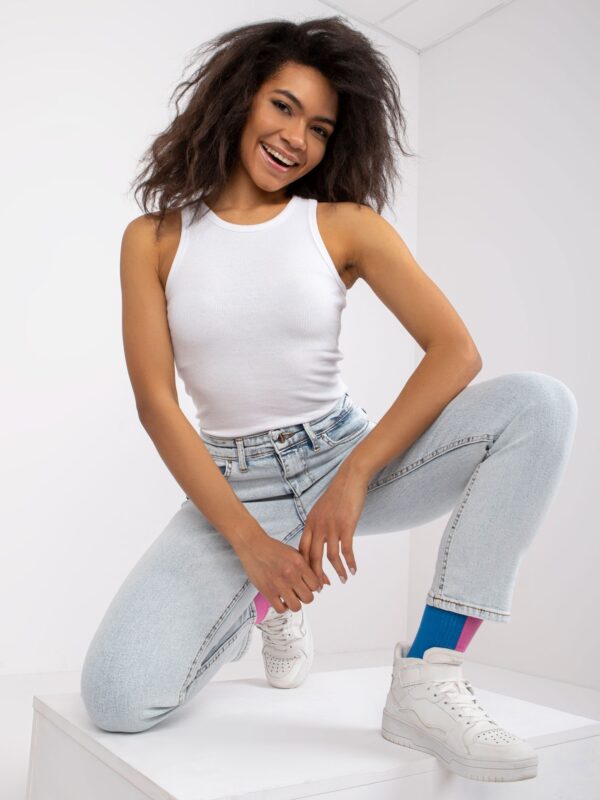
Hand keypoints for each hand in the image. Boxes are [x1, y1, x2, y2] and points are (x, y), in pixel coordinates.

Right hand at [236, 533, 322, 613]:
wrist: (253, 546)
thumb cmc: (274, 549)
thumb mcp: (295, 554)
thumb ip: (311, 567)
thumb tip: (327, 583)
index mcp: (299, 563)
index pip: (316, 585)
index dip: (313, 587)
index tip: (307, 585)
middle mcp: (291, 574)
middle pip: (308, 598)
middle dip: (305, 596)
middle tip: (299, 591)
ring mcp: (279, 584)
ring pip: (296, 606)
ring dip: (295, 603)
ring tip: (290, 597)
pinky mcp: (267, 591)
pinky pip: (281, 609)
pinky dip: (283, 607)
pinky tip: (281, 599)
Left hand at [298, 466, 368, 585]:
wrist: (350, 479)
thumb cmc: (338, 494)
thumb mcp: (321, 510)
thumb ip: (318, 525)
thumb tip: (318, 541)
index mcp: (310, 523)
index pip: (302, 551)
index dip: (305, 568)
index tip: (310, 578)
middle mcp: (317, 527)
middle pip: (313, 558)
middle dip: (317, 576)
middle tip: (322, 588)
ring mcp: (331, 527)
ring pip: (330, 557)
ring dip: (338, 571)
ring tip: (343, 580)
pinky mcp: (346, 526)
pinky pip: (346, 550)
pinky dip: (350, 562)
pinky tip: (354, 570)